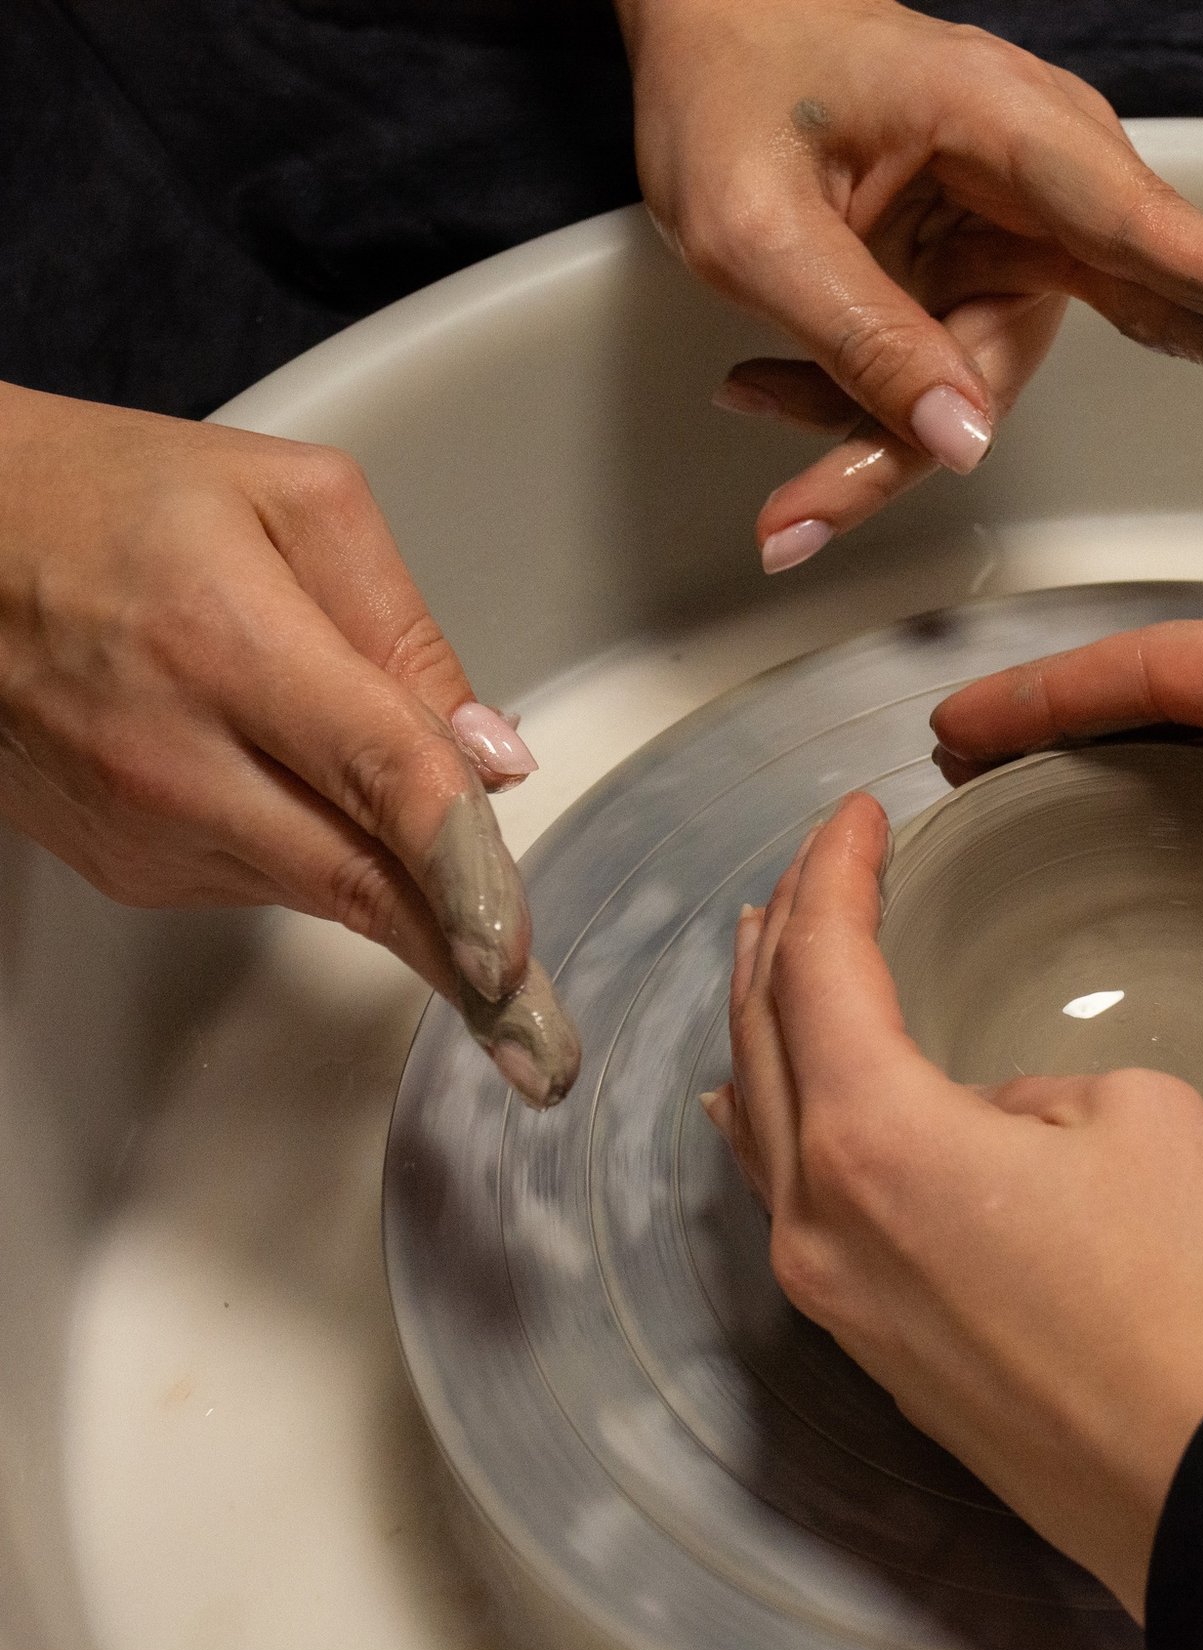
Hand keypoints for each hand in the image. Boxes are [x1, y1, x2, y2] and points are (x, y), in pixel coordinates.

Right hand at [0, 384, 578, 1103]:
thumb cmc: (111, 501)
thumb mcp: (291, 502)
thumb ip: (404, 627)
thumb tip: (485, 753)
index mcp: (228, 647)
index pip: (380, 781)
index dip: (460, 874)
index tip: (512, 960)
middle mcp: (178, 759)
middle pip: (357, 883)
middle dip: (463, 968)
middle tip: (549, 1052)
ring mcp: (144, 828)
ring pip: (325, 892)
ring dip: (411, 907)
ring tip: (483, 923)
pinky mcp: (126, 867)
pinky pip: (271, 881)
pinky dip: (329, 862)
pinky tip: (326, 809)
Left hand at [618, 0, 1202, 569]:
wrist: (715, 29)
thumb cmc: (733, 89)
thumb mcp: (751, 222)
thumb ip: (855, 334)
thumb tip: (962, 442)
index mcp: (1008, 127)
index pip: (1147, 229)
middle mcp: (1046, 178)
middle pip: (1181, 293)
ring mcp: (1029, 231)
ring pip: (1017, 378)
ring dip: (895, 445)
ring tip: (784, 496)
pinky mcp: (998, 272)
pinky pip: (965, 377)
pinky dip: (877, 416)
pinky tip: (766, 396)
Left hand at [712, 792, 1202, 1615]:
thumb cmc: (1188, 1296)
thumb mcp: (1140, 1119)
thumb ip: (1037, 1091)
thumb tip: (992, 1122)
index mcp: (873, 1137)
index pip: (821, 967)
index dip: (834, 873)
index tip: (857, 814)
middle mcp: (820, 1217)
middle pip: (763, 1041)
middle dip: (781, 939)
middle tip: (810, 870)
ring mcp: (835, 1294)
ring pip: (764, 1128)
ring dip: (768, 1030)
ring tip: (779, 963)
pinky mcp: (874, 1346)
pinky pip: (790, 1205)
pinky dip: (780, 1126)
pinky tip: (778, 1110)